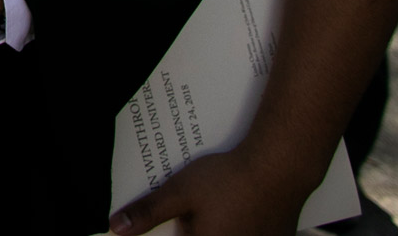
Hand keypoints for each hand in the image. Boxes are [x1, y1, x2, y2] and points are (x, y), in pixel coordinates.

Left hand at [108, 145, 322, 235]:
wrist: (280, 168)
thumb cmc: (229, 180)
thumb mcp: (179, 193)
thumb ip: (148, 213)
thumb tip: (117, 227)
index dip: (165, 232)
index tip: (174, 219)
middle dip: (189, 227)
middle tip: (188, 211)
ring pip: (222, 234)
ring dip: (211, 226)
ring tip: (213, 206)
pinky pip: (243, 233)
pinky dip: (234, 225)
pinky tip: (231, 207)